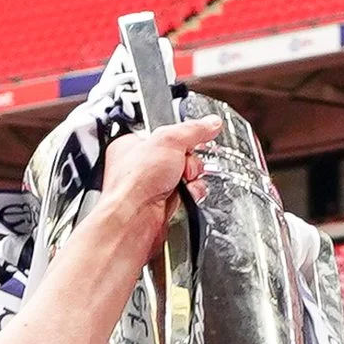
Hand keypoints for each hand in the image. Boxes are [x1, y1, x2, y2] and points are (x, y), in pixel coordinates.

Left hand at [92, 116, 222, 260]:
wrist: (134, 220)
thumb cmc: (134, 182)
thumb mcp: (169, 141)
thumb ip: (193, 130)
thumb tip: (211, 123)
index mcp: (132, 146)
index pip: (165, 135)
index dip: (181, 138)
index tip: (192, 139)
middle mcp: (139, 168)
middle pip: (180, 157)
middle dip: (189, 162)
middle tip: (183, 165)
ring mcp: (151, 189)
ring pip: (185, 178)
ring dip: (192, 180)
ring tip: (183, 181)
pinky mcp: (162, 208)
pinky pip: (185, 196)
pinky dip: (191, 196)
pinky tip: (185, 196)